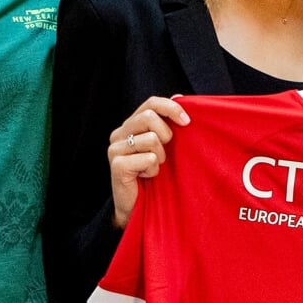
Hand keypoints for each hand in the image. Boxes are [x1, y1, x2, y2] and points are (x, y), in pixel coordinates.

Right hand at [108, 96, 189, 228]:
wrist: (138, 206)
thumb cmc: (153, 174)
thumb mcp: (163, 145)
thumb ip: (168, 123)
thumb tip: (179, 95)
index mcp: (130, 125)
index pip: (150, 103)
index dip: (171, 108)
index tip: (187, 122)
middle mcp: (119, 133)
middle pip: (149, 117)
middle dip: (166, 135)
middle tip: (165, 154)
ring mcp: (115, 149)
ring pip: (151, 139)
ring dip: (160, 157)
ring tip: (153, 168)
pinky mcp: (117, 165)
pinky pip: (148, 159)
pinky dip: (153, 170)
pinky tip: (145, 177)